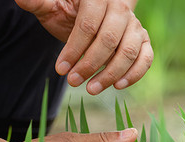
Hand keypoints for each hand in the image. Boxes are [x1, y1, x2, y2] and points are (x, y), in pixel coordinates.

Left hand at [15, 0, 152, 94]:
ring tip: (91, 89)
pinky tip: (117, 86)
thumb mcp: (51, 7)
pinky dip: (135, 73)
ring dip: (110, 74)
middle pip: (110, 40)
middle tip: (73, 82)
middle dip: (90, 64)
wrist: (90, 16)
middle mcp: (121, 8)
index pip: (88, 25)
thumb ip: (38, 2)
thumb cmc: (68, 12)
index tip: (60, 69)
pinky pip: (146, 58)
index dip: (74, 49)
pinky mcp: (144, 41)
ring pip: (129, 51)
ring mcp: (135, 25)